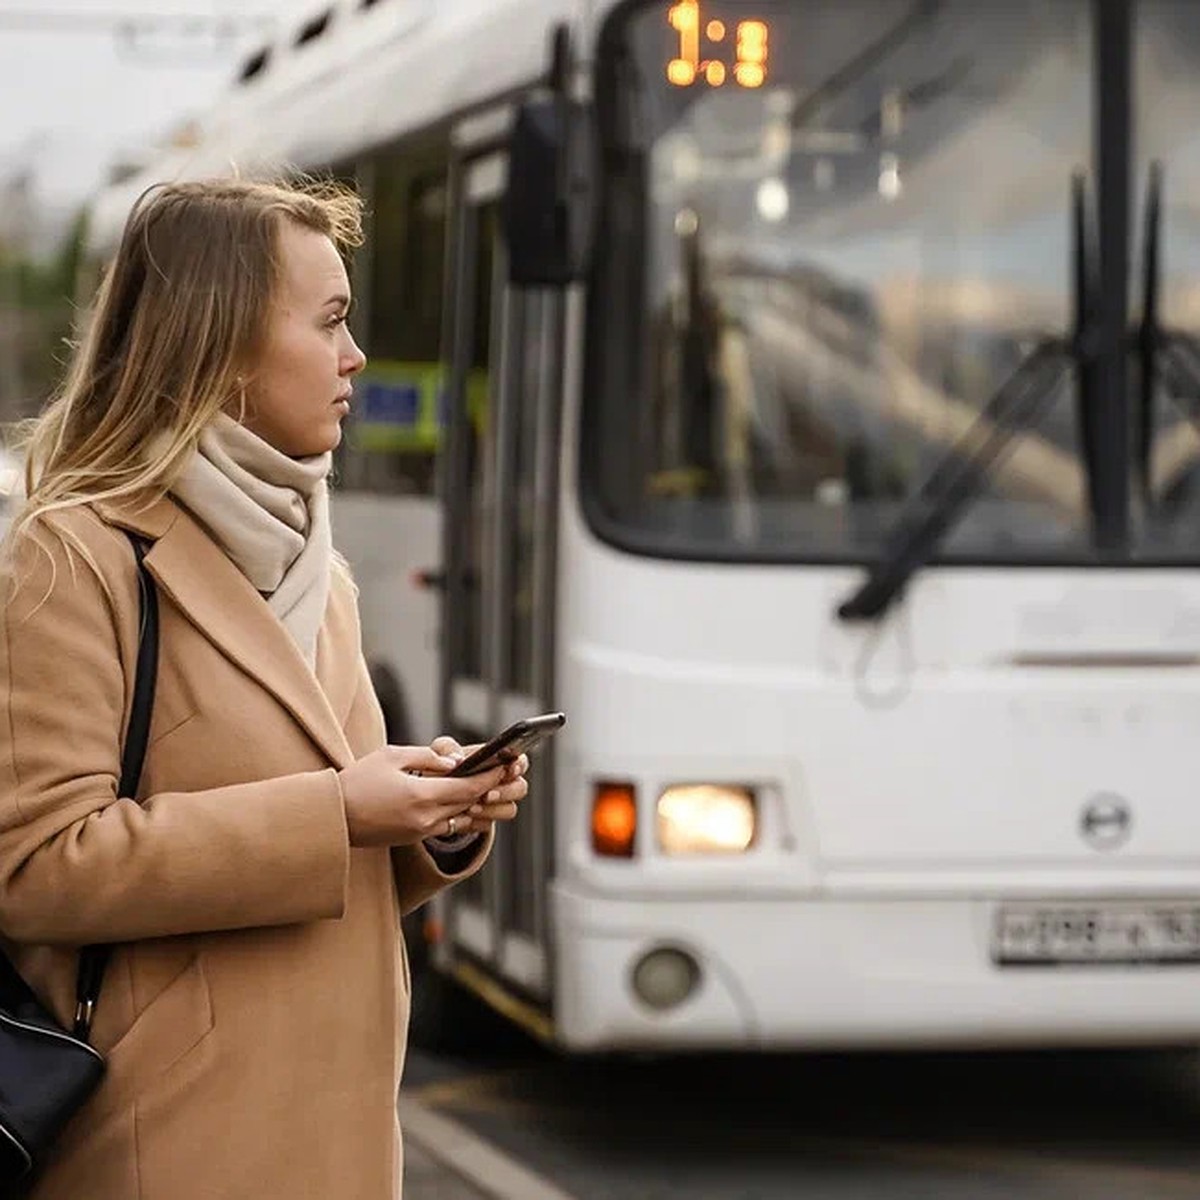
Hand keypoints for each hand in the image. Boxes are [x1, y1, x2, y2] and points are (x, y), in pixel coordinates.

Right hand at [338, 745, 511, 847]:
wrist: (332, 817)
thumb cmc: (358, 781)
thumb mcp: (391, 757)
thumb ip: (427, 757)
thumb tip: (456, 762)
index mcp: (421, 795)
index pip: (469, 787)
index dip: (491, 776)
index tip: (506, 765)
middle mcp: (426, 818)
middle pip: (470, 802)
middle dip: (490, 787)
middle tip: (507, 772)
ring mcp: (420, 831)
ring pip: (462, 817)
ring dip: (479, 803)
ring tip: (494, 787)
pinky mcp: (414, 838)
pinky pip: (448, 825)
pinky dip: (461, 813)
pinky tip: (468, 802)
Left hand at [428, 736, 528, 836]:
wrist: (431, 794)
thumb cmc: (442, 766)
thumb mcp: (441, 752)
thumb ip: (447, 748)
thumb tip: (456, 759)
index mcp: (500, 761)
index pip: (520, 761)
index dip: (518, 766)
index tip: (509, 769)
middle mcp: (504, 783)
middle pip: (520, 788)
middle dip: (505, 792)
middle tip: (487, 795)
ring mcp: (497, 804)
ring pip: (510, 809)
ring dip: (492, 810)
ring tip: (471, 808)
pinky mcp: (486, 821)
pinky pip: (490, 825)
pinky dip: (477, 822)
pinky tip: (463, 818)